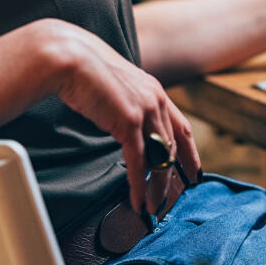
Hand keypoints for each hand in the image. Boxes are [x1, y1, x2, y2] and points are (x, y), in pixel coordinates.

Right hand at [43, 20, 202, 212]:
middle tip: (168, 199)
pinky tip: (137, 200)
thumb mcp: (116, 87)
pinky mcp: (130, 121)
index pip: (182, 127)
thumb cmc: (85, 71)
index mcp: (155, 91)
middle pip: (173, 148)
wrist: (70, 57)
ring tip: (152, 207)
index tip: (195, 172)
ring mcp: (146, 109)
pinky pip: (139, 162)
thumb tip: (124, 123)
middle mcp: (156, 99)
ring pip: (160, 158)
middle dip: (172, 178)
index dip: (190, 152)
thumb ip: (127, 104)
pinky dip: (139, 185)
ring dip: (157, 187)